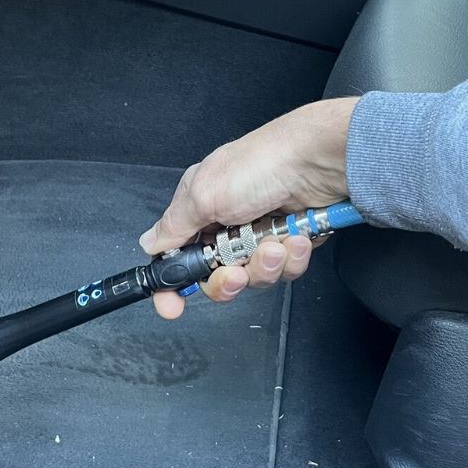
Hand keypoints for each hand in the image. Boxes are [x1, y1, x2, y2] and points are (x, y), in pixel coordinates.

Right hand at [138, 97, 357, 318]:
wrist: (317, 160)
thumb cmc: (260, 164)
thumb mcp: (204, 194)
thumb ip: (174, 226)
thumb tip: (150, 243)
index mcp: (200, 208)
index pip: (179, 256)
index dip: (174, 284)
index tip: (172, 306)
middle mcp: (228, 222)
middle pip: (217, 276)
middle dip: (228, 279)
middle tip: (235, 270)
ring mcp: (260, 233)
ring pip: (255, 277)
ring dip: (265, 265)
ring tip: (275, 242)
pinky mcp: (290, 241)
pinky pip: (285, 270)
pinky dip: (291, 257)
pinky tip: (295, 237)